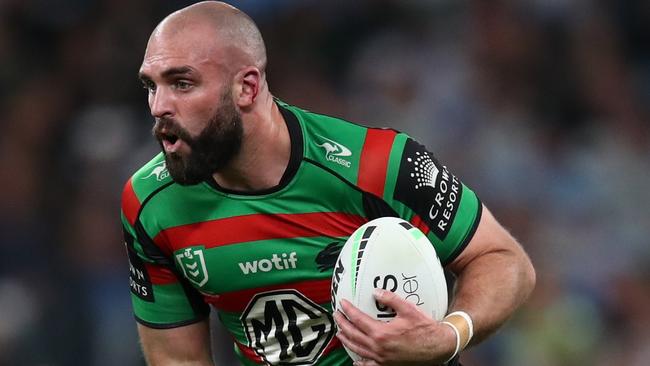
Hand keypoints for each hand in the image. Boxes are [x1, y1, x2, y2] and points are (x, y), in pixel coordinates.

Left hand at [334, 289, 455, 365]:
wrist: (438, 347)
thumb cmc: (425, 329)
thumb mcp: (408, 309)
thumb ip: (391, 299)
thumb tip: (376, 292)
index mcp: (381, 333)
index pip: (358, 319)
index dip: (348, 310)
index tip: (342, 303)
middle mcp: (378, 347)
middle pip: (353, 335)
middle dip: (342, 324)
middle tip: (336, 316)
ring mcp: (381, 358)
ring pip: (357, 349)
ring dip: (347, 340)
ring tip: (340, 333)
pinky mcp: (387, 365)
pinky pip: (369, 365)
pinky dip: (360, 362)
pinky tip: (356, 360)